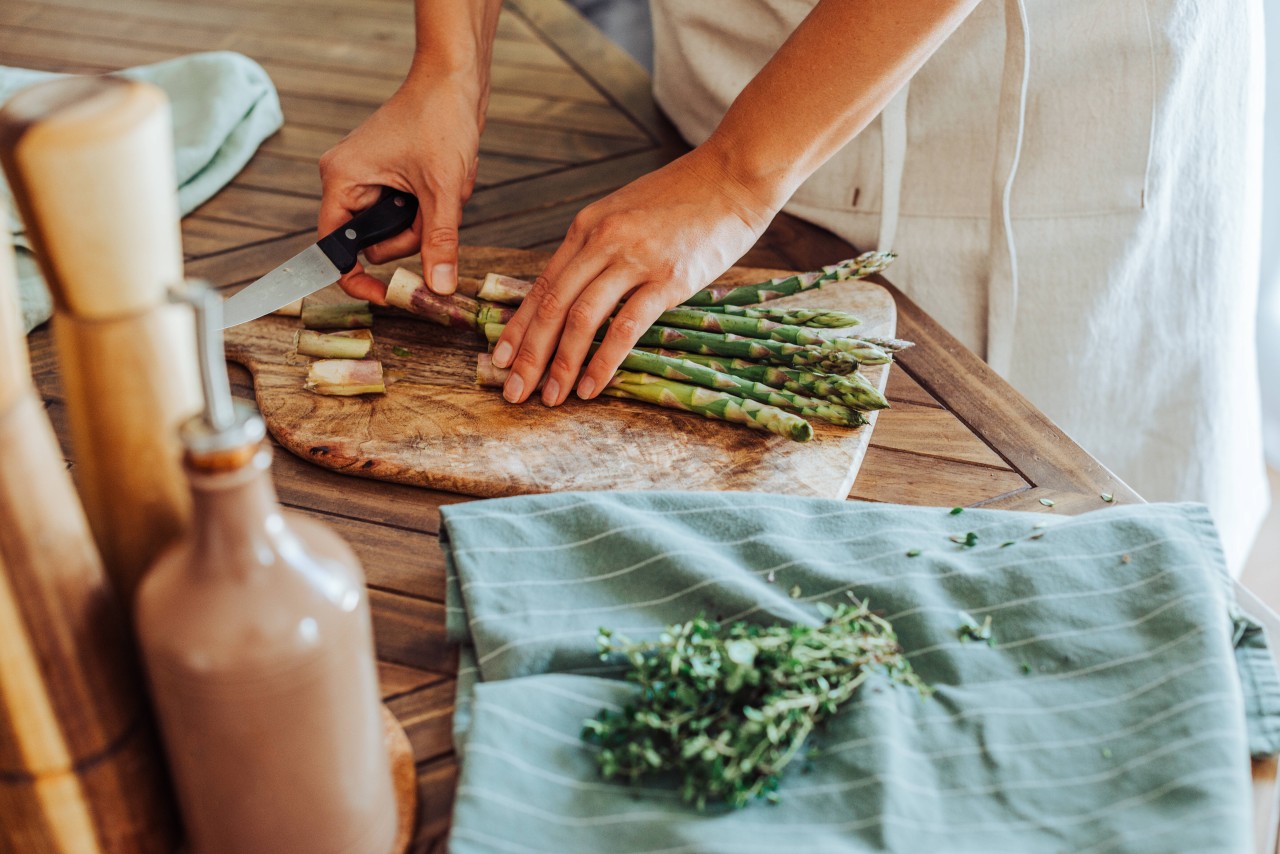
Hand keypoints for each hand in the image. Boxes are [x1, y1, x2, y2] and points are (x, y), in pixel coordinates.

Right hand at [318, 70, 481, 302]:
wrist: (456, 79)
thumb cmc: (439, 118)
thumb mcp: (442, 190)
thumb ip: (438, 242)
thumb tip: (439, 288)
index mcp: (342, 180)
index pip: (334, 249)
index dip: (356, 279)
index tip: (386, 297)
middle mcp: (348, 180)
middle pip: (375, 243)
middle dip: (411, 234)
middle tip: (435, 206)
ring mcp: (369, 179)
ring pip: (397, 230)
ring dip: (426, 219)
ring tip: (444, 184)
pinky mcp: (390, 177)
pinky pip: (409, 211)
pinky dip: (431, 204)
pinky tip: (445, 179)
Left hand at [490, 146, 776, 405]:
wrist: (734, 174)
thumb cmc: (685, 197)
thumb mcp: (626, 213)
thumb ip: (599, 249)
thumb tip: (577, 293)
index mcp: (587, 226)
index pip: (542, 286)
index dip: (518, 327)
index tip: (501, 359)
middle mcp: (603, 241)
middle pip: (553, 306)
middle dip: (529, 354)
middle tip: (515, 392)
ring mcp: (635, 259)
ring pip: (582, 318)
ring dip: (562, 363)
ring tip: (552, 397)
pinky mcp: (669, 278)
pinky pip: (626, 326)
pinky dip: (604, 361)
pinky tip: (592, 386)